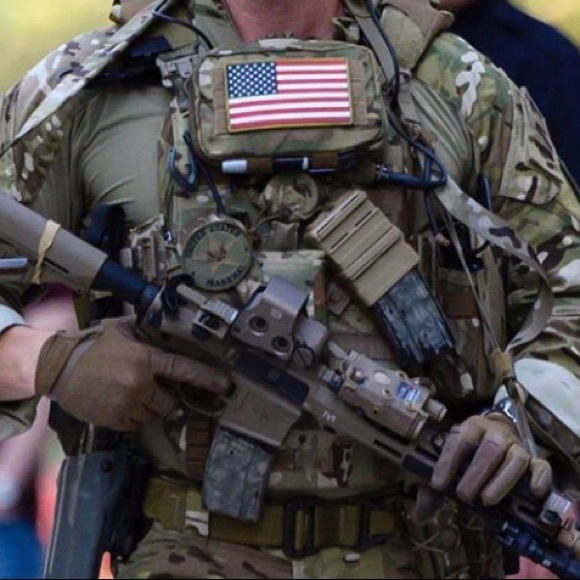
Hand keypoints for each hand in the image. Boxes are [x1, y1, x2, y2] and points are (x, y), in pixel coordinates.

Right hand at [35, 317, 229, 430]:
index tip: (225, 384)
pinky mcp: (115, 420)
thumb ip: (144, 331)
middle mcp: (140, 383)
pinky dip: (133, 417)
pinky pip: (136, 425)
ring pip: (153, 415)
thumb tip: (163, 324)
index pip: (181, 368)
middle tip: (149, 387)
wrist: (58, 368)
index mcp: (144, 358)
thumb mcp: (120, 330)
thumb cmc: (91, 345)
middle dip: (164, 397)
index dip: (205, 377)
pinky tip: (119, 403)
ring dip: (148, 407)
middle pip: (169, 401)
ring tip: (129, 393)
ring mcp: (128, 404)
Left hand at [431, 414, 551, 505]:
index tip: (438, 485)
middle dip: (476, 474)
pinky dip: (540, 478)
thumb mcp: (448, 460)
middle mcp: (494, 433)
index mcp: (469, 428)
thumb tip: (420, 514)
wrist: (493, 431)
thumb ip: (433, 486)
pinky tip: (532, 492)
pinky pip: (541, 466)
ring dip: (502, 481)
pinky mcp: (532, 458)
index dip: (447, 463)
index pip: (458, 441)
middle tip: (464, 496)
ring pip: (515, 459)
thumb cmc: (466, 451)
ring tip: (487, 501)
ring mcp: (515, 445)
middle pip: (489, 449)